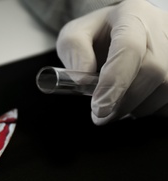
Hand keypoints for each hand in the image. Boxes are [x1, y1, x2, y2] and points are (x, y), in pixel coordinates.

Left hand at [56, 0, 167, 124]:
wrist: (121, 30)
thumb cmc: (99, 34)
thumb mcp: (76, 35)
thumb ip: (74, 51)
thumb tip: (83, 81)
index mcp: (132, 15)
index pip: (129, 48)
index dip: (114, 82)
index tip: (99, 107)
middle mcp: (161, 28)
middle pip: (152, 72)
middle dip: (124, 101)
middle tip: (102, 114)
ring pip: (165, 89)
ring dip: (137, 106)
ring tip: (118, 102)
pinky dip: (151, 107)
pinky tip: (136, 101)